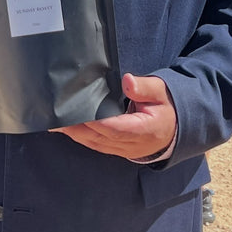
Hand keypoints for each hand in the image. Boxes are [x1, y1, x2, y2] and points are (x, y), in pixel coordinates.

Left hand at [51, 73, 176, 159]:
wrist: (176, 130)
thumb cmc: (166, 107)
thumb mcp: (162, 91)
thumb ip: (145, 87)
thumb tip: (127, 81)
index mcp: (144, 130)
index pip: (115, 128)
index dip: (95, 122)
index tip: (77, 112)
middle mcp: (132, 144)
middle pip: (99, 137)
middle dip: (76, 128)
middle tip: (56, 116)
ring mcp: (124, 150)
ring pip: (95, 144)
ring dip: (75, 134)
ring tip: (55, 121)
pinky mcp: (118, 150)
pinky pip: (97, 145)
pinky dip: (81, 137)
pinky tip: (67, 128)